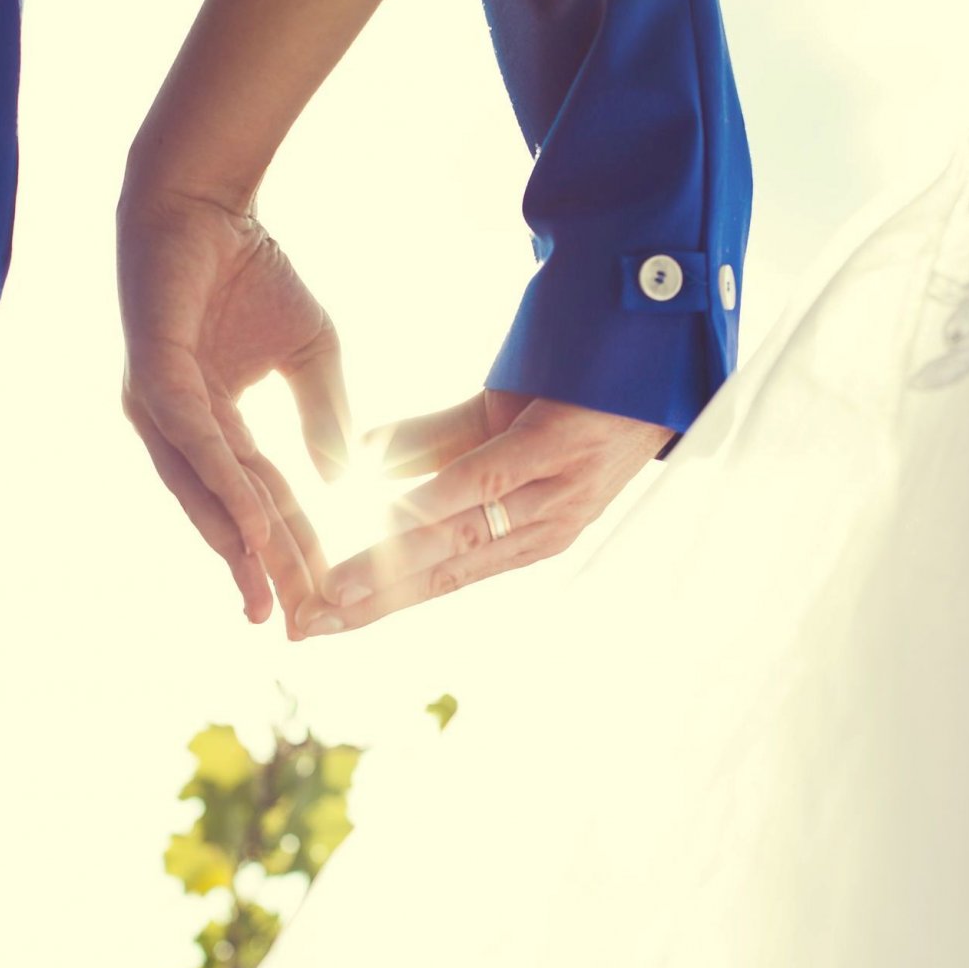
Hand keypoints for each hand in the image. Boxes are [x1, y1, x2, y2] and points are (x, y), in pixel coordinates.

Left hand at [118, 183, 350, 633]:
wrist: (206, 200)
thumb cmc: (251, 269)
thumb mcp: (312, 352)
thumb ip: (325, 415)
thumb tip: (344, 481)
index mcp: (211, 426)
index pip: (258, 498)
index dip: (292, 546)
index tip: (323, 597)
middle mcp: (176, 427)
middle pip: (224, 510)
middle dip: (260, 566)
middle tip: (294, 622)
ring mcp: (159, 405)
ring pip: (203, 489)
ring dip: (237, 541)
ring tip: (267, 590)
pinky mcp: (150, 374)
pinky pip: (191, 442)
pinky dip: (221, 482)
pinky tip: (251, 518)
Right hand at [293, 390, 670, 635]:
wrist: (657, 341)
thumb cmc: (574, 387)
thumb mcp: (489, 422)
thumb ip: (427, 444)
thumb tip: (364, 460)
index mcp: (523, 530)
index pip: (440, 576)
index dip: (378, 600)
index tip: (318, 621)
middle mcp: (541, 527)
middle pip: (444, 574)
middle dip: (374, 603)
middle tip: (312, 626)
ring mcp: (555, 491)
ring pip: (462, 538)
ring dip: (394, 566)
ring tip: (339, 589)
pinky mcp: (562, 445)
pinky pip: (491, 478)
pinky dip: (440, 500)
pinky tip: (396, 517)